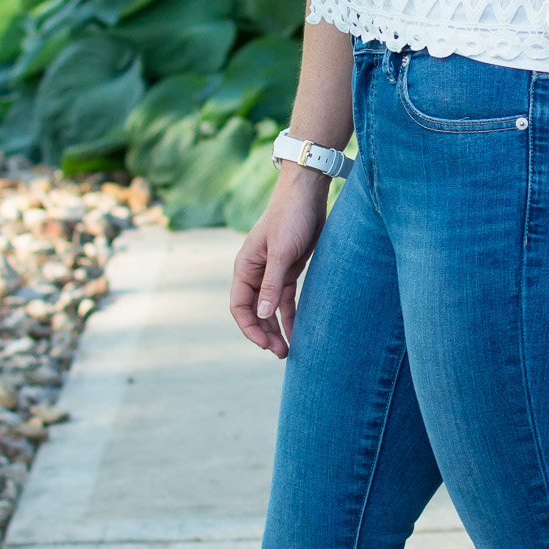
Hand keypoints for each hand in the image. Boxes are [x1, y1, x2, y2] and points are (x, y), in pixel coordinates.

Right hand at [229, 168, 330, 358]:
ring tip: (288, 350)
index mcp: (245, 268)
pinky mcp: (290, 270)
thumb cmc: (290, 218)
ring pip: (271, 309)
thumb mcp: (280, 253)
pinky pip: (287, 300)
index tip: (265, 345)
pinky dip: (291, 315)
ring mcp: (272, 272)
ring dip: (277, 329)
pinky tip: (298, 331)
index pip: (240, 307)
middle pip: (255, 312)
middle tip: (281, 353)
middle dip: (265, 333)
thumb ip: (271, 284)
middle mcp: (255, 273)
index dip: (250, 328)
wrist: (307, 195)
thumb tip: (261, 315)